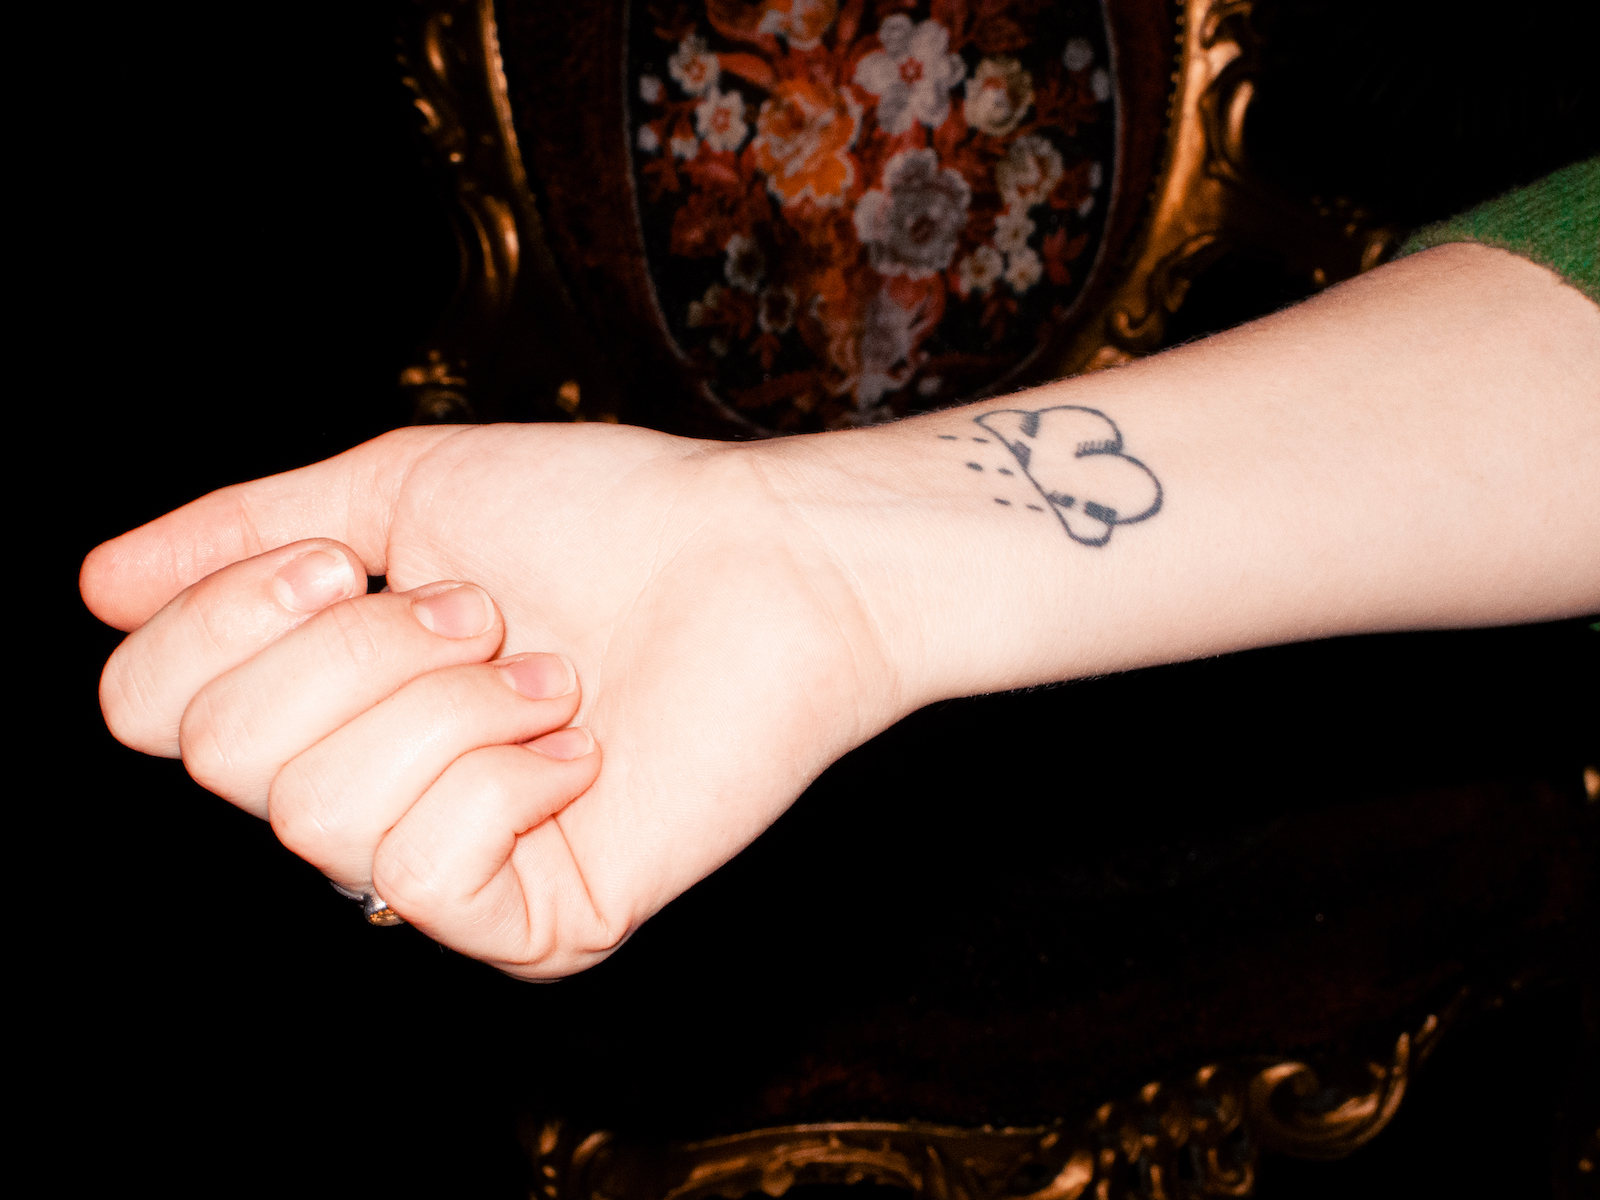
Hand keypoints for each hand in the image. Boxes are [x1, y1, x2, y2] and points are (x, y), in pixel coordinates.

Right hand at [84, 424, 901, 977]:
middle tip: (484, 615)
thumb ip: (245, 532)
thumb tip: (97, 587)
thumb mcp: (398, 492)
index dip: (217, 621)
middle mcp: (363, 801)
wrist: (763, 559)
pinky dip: (507, 774)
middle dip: (359, 651)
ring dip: (449, 701)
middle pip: (220, 758)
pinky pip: (427, 871)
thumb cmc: (605, 518)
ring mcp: (447, 877)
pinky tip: (580, 741)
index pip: (144, 708)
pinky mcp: (533, 927)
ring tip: (549, 670)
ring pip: (318, 813)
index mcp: (320, 704)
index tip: (339, 561)